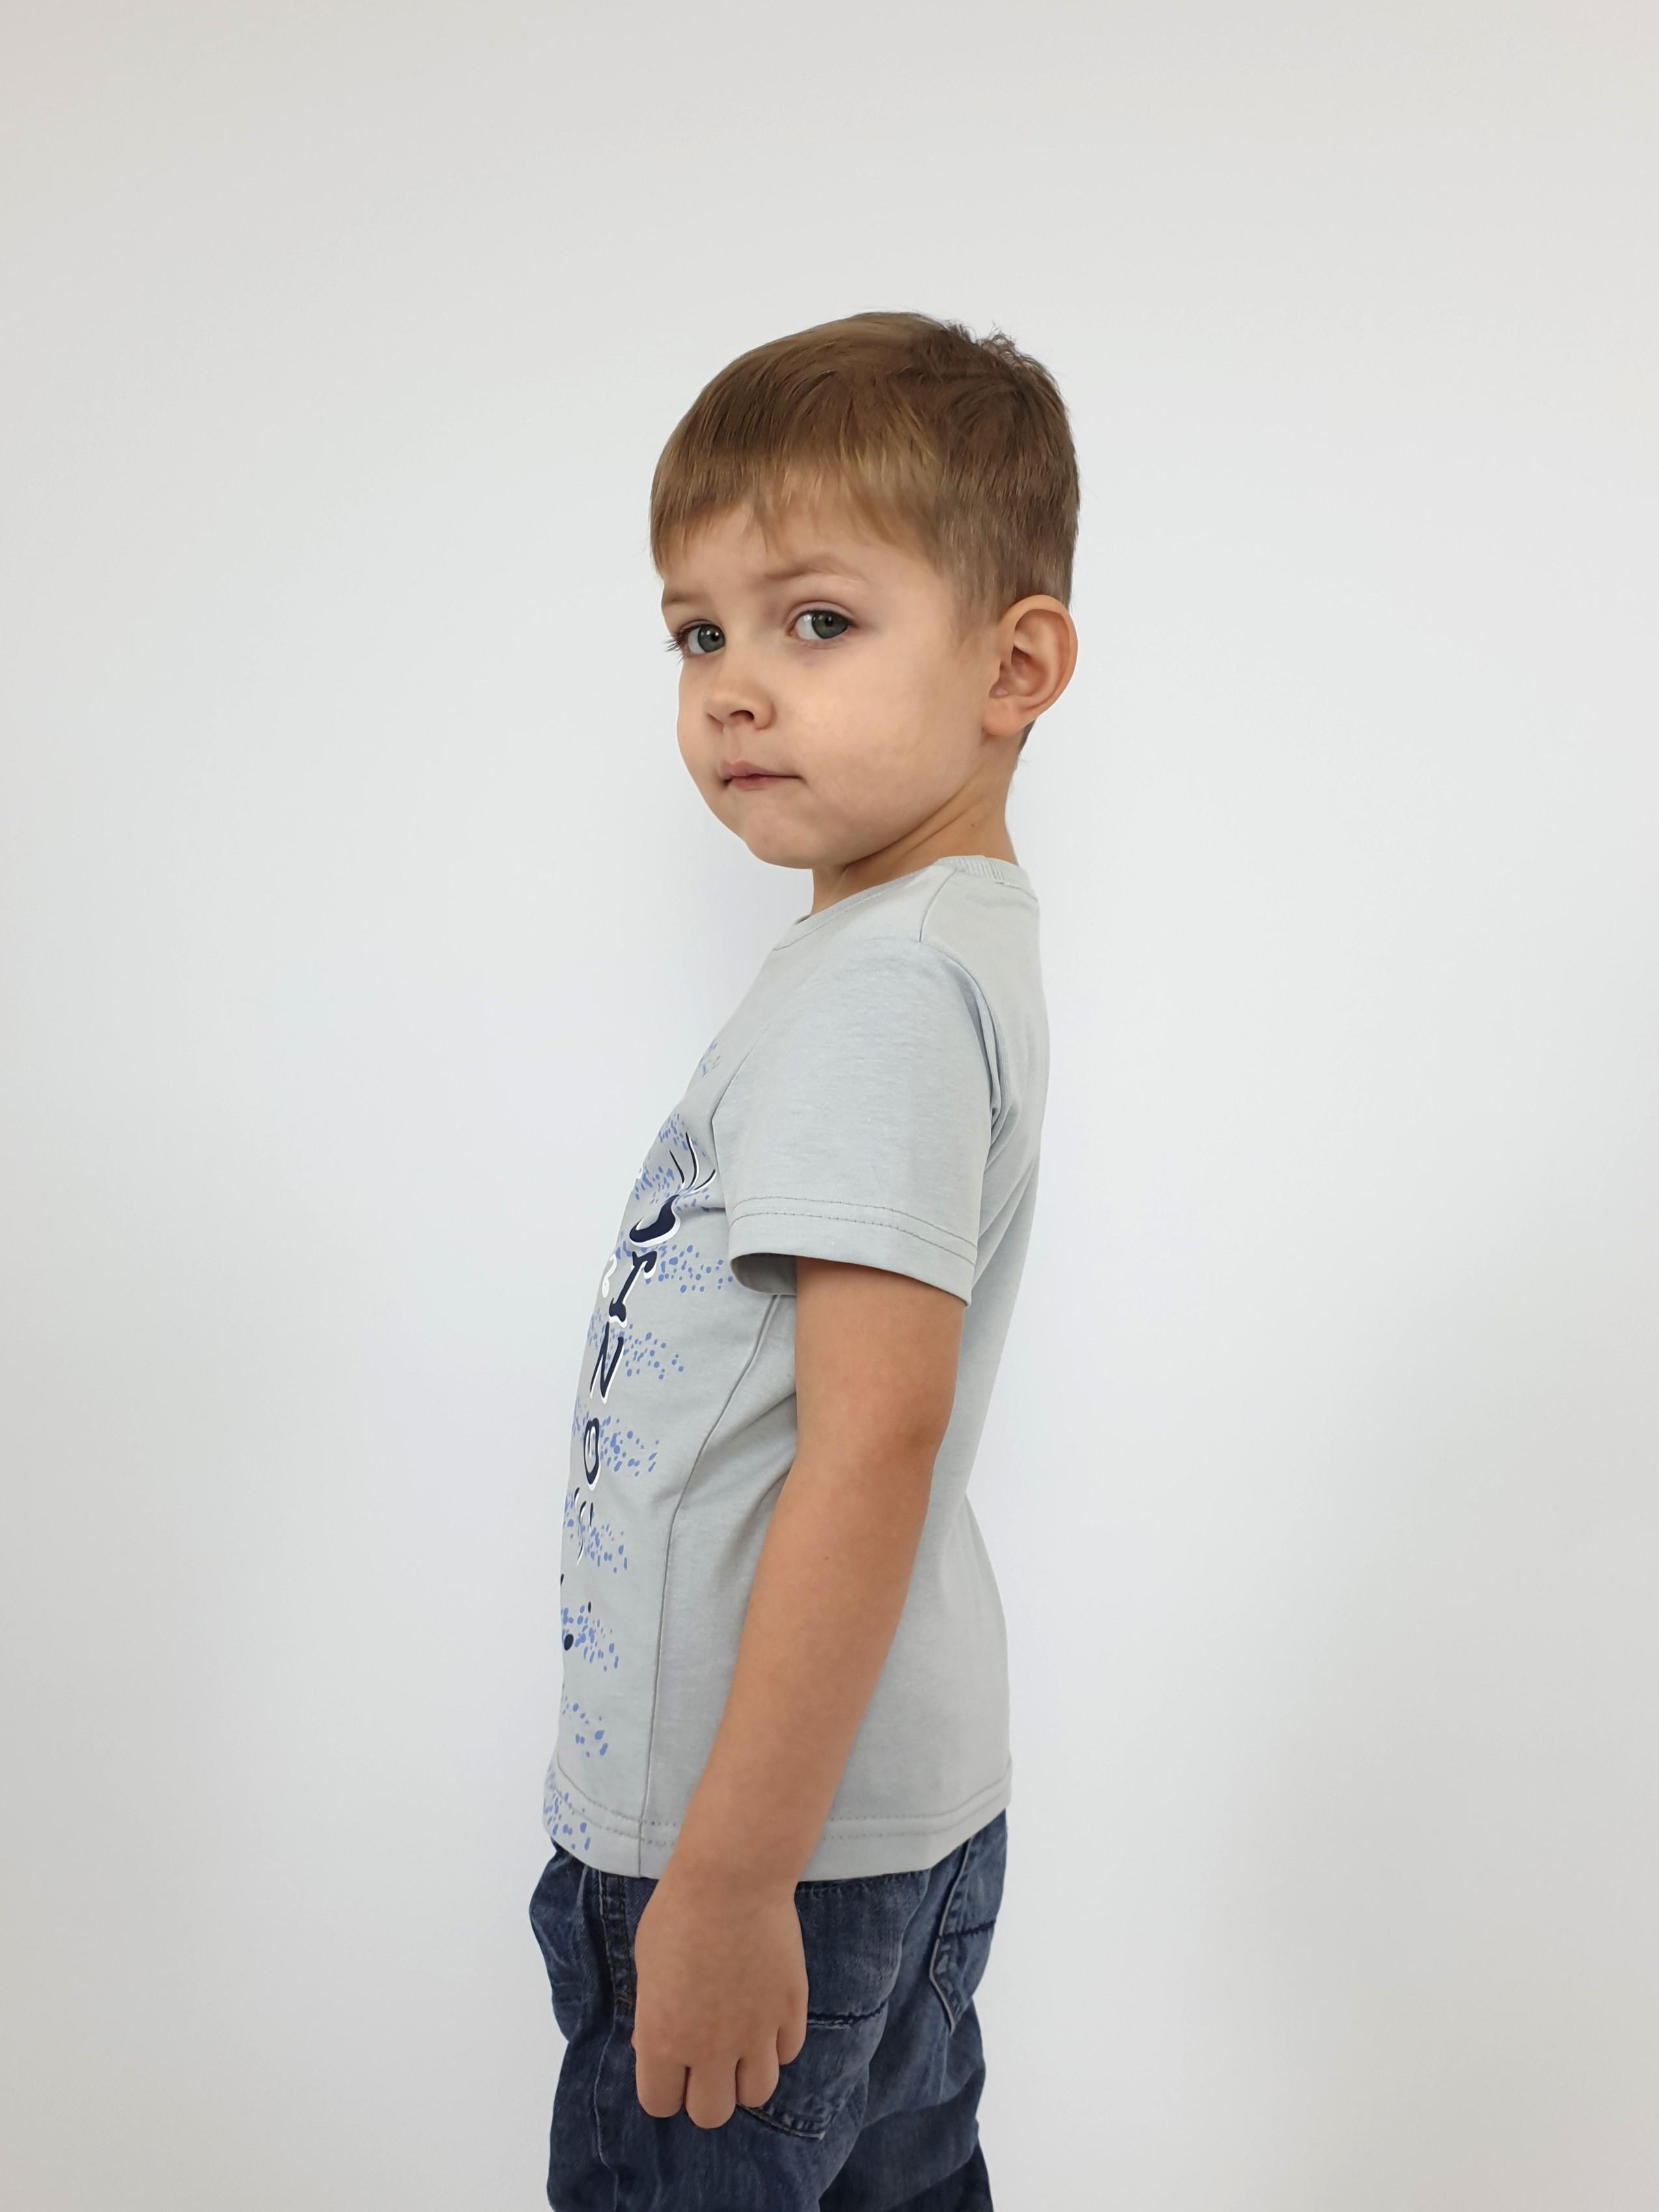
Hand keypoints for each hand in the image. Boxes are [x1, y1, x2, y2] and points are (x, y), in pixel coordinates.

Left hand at [630, 1855, 809, 2129]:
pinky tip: (766, 2015)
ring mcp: (756, 2032)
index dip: (664, 2089)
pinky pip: (787, 2052)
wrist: (733, 1877)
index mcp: (664, 2039)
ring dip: (746, 2077)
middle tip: (706, 2062)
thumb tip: (655, 2046)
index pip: (660, 2104)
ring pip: (757, 2093)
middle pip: (712, 2113)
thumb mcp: (647, 1965)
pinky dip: (777, 2043)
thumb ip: (653, 2016)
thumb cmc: (679, 1912)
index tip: (669, 2069)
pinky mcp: (790, 2010)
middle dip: (706, 2093)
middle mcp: (710, 2048)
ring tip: (740, 2046)